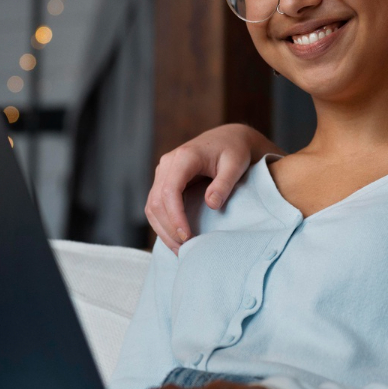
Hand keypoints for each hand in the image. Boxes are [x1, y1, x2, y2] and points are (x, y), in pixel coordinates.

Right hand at [145, 124, 275, 251]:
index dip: (175, 217)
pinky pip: (156, 205)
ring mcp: (163, 172)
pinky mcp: (164, 181)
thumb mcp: (235, 165)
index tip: (187, 236)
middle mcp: (168, 163)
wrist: (228, 139)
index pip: (170, 190)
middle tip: (185, 250)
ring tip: (180, 249)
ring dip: (163, 230)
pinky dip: (162, 224)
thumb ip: (224, 184)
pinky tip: (175, 239)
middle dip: (168, 228)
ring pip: (152, 205)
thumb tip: (211, 205)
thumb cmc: (234, 151)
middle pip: (157, 201)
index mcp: (184, 157)